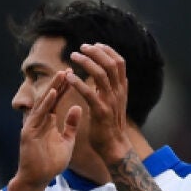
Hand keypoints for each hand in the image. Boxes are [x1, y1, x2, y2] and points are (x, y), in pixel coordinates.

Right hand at [14, 71, 80, 186]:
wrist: (37, 180)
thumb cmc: (51, 163)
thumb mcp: (67, 141)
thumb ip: (71, 125)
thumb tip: (78, 108)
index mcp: (48, 122)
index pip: (57, 100)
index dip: (65, 88)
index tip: (74, 74)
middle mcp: (39, 121)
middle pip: (50, 98)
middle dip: (59, 83)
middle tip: (68, 68)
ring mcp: (32, 126)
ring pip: (43, 103)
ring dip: (52, 88)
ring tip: (61, 75)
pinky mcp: (28, 133)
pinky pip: (38, 116)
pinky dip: (45, 104)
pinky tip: (52, 93)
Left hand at [64, 43, 132, 166]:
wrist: (113, 146)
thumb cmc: (110, 125)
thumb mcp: (115, 103)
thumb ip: (114, 89)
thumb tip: (115, 76)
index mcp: (122, 88)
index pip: (119, 62)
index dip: (108, 50)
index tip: (95, 44)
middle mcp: (119, 91)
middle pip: (111, 63)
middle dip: (96, 52)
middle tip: (81, 46)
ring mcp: (111, 101)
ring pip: (101, 74)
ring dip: (86, 63)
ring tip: (73, 57)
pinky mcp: (101, 111)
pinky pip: (90, 93)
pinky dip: (79, 83)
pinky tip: (69, 78)